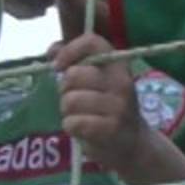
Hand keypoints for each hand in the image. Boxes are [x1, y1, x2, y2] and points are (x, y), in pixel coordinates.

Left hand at [53, 33, 147, 168]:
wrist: (132, 142)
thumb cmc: (108, 106)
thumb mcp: (98, 79)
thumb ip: (75, 61)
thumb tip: (52, 50)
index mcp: (117, 63)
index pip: (92, 42)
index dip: (69, 50)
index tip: (58, 65)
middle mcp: (121, 80)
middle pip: (73, 75)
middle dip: (65, 89)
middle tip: (74, 97)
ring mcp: (118, 105)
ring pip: (70, 101)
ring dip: (67, 111)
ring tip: (80, 114)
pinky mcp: (111, 128)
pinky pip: (73, 123)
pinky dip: (71, 127)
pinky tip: (83, 128)